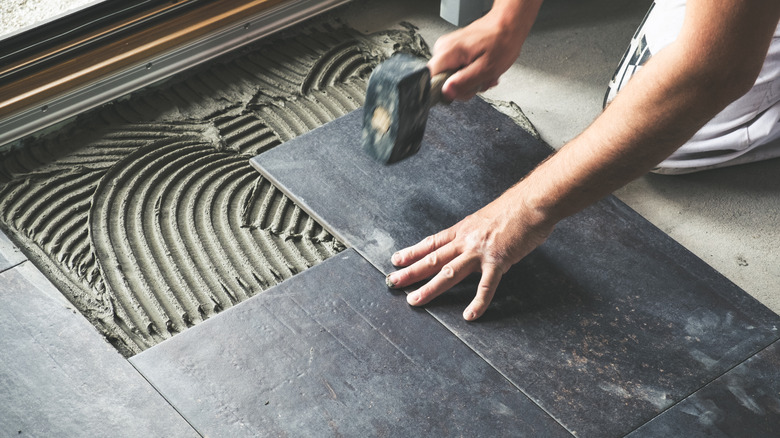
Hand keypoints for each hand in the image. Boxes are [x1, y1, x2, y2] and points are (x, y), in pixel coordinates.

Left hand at [385, 192, 554, 320]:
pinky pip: (486, 286)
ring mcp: (480, 251)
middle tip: (392, 282)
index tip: (396, 260)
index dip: (412, 252)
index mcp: (464, 229)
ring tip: (414, 300)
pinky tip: (470, 315)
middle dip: (410, 271)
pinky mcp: (498, 261)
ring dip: (429, 288)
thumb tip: (472, 243)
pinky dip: (478, 302)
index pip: (432, 242)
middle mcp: (466, 240)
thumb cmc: (515, 208)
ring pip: (448, 273)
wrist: (533, 202)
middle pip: (432, 258)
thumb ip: (476, 233)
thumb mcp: (487, 218)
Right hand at [428, 0, 540, 100]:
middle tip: (480, 81)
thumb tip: (447, 93)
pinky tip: (481, 69)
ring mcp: (447, 49)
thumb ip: (464, 82)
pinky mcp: (453, 51)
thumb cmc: (502, 41)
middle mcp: (443, 49)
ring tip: (484, 74)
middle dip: (464, 86)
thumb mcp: (486, 68)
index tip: (463, 89)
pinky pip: (456, 70)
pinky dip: (470, 73)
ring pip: (451, 78)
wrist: (508, 25)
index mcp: (448, 52)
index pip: (431, 81)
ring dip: (469, 81)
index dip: (446, 91)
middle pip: (442, 81)